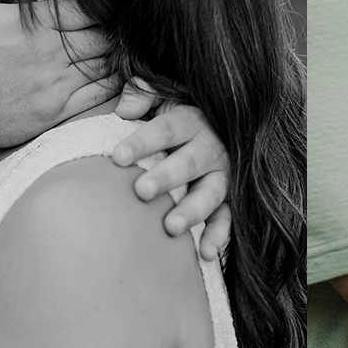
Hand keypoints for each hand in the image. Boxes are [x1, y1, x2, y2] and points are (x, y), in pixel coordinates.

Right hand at [0, 0, 115, 148]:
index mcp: (32, 24)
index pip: (87, 6)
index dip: (100, 1)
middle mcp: (48, 55)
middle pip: (103, 35)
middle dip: (112, 27)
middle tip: (118, 21)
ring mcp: (54, 86)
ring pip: (106, 64)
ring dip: (116, 53)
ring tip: (118, 44)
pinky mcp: (55, 113)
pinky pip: (100, 95)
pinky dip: (114, 82)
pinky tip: (113, 72)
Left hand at [107, 97, 232, 258]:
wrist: (214, 128)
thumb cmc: (173, 115)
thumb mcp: (162, 96)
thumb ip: (143, 94)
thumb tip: (126, 108)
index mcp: (190, 119)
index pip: (165, 129)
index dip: (142, 142)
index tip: (117, 157)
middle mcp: (210, 147)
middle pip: (188, 162)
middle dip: (166, 177)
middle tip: (142, 191)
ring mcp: (222, 175)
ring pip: (211, 193)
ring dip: (192, 210)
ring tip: (171, 227)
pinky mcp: (230, 200)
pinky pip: (227, 219)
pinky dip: (219, 236)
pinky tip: (205, 253)